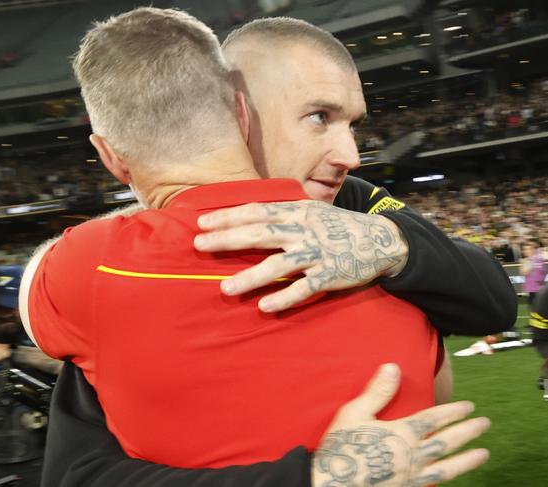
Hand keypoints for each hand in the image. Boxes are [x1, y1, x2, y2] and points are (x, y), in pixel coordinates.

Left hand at [195, 201, 408, 311]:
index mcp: (296, 212)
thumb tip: (248, 216)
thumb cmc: (337, 226)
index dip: (228, 216)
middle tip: (199, 245)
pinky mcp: (330, 276)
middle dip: (227, 239)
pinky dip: (285, 297)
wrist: (380, 239)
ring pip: (278, 265)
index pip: (256, 212)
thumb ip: (283, 213)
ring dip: (250, 277)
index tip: (202, 222)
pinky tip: (264, 306)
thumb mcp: (310, 210)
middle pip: (260, 234)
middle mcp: (303, 231)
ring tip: (225, 289)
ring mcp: (316, 254)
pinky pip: (304, 289)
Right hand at [311, 364, 489, 486]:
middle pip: (447, 441)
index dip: (453, 411)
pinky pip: (432, 484)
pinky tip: (451, 476)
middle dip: (468, 431)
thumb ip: (377, 391)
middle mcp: (412, 455)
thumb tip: (393, 367)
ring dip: (467, 460)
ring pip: (447, 467)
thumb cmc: (341, 446)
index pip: (434, 419)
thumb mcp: (354, 413)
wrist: (332, 483)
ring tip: (483, 454)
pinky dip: (446, 478)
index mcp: (401, 433)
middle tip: (485, 424)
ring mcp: (411, 476)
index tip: (469, 406)